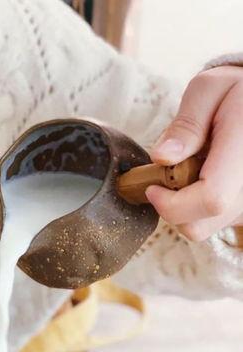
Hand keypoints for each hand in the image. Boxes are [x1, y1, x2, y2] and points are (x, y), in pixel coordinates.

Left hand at [146, 65, 242, 240]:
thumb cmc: (235, 92)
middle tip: (169, 175)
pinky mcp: (242, 209)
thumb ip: (186, 125)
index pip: (211, 199)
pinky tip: (202, 179)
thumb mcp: (208, 90)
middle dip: (171, 207)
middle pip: (200, 224)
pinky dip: (196, 207)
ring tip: (190, 171)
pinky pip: (212, 223)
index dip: (172, 203)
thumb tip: (162, 157)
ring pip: (203, 228)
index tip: (151, 187)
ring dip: (183, 207)